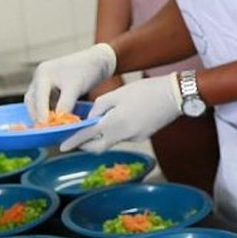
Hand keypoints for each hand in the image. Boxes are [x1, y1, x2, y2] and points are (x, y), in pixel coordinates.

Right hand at [24, 43, 116, 119]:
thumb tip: (57, 122)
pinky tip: (56, 119)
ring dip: (42, 113)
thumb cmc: (87, 70)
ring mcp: (45, 82)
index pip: (38, 97)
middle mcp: (40, 77)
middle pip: (32, 100)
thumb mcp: (75, 88)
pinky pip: (46, 101)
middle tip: (44, 129)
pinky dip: (49, 110)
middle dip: (37, 115)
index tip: (44, 126)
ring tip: (50, 126)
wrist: (98, 60)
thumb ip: (65, 105)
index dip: (40, 113)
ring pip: (37, 102)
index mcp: (43, 73)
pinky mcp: (52, 87)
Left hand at [60, 72, 181, 152]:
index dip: (73, 141)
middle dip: (86, 144)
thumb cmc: (146, 90)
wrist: (174, 95)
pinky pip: (125, 135)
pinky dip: (118, 129)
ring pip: (112, 140)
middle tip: (78, 137)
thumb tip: (91, 118)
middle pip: (99, 147)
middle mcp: (124, 135)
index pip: (87, 136)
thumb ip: (101, 106)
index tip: (61, 147)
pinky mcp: (143, 136)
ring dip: (104, 133)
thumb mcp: (118, 94)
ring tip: (103, 118)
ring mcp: (135, 137)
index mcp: (115, 122)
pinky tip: (125, 115)